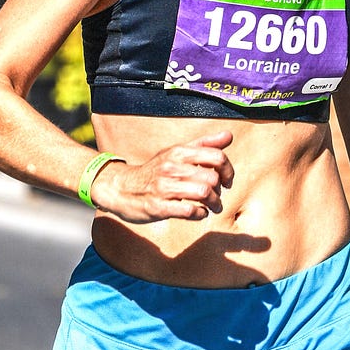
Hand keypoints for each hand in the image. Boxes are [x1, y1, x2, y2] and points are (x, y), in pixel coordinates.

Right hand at [90, 131, 234, 222]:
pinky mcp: (159, 207)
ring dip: (214, 204)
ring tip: (213, 207)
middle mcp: (172, 167)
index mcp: (178, 152)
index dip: (228, 170)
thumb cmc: (154, 171)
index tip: (227, 180)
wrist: (120, 187)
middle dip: (221, 190)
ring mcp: (164, 187)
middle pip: (212, 178)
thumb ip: (203, 144)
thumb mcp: (176, 152)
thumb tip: (228, 136)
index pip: (216, 156)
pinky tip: (199, 213)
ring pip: (203, 193)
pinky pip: (189, 211)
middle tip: (218, 196)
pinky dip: (200, 214)